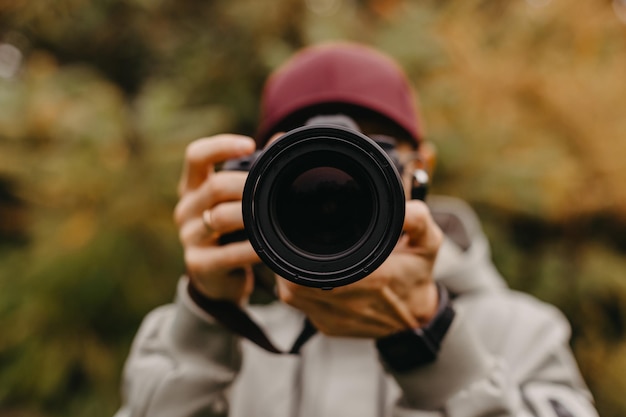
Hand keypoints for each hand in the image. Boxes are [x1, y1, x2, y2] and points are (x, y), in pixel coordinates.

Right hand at [174, 134, 258, 304]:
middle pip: (214, 186)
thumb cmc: (231, 230)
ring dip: (249, 216)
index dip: (221, 146)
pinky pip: (228, 254)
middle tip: (272, 189)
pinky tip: (267, 248)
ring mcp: (189, 237)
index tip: (250, 145)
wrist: (218, 278)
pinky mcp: (199, 264)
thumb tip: (281, 137)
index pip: (196, 155)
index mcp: (193, 187)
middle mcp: (186, 208)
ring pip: (218, 218)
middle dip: (246, 185)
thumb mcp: (236, 199)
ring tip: (272, 216)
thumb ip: (253, 170)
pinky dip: (251, 250)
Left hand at [275, 200, 442, 337]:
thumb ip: (417, 220)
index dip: (307, 249)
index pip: (325, 267)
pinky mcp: (326, 327)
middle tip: (296, 237)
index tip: (306, 231)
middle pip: (299, 279)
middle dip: (294, 257)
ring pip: (293, 294)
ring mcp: (334, 319)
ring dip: (292, 273)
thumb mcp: (427, 243)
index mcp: (373, 280)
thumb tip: (404, 206)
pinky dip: (298, 288)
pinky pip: (300, 306)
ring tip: (302, 254)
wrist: (416, 317)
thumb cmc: (417, 276)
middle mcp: (349, 303)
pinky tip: (309, 274)